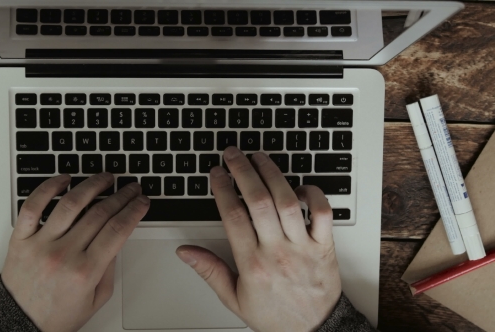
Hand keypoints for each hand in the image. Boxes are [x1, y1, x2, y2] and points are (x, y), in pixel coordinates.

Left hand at [1, 173, 149, 331]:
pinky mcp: (20, 239)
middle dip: (121, 196)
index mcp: (85, 272)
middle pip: (100, 213)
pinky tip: (64, 179)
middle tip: (131, 188)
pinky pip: (32, 206)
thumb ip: (109, 268)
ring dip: (93, 185)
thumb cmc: (56, 316)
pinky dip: (48, 187)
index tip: (141, 202)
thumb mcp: (96, 299)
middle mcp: (63, 254)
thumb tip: (117, 237)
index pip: (117, 230)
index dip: (133, 210)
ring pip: (70, 203)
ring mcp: (40, 244)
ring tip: (105, 178)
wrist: (18, 325)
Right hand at [176, 147, 341, 331]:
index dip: (222, 189)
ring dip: (272, 174)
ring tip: (259, 157)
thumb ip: (209, 271)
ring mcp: (303, 246)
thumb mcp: (234, 298)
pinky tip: (299, 186)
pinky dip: (313, 194)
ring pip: (287, 201)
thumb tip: (186, 251)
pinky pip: (322, 213)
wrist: (313, 331)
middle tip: (233, 154)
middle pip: (258, 201)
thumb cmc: (274, 315)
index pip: (233, 216)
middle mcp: (277, 251)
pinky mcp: (325, 246)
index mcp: (252, 264)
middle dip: (243, 171)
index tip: (216, 173)